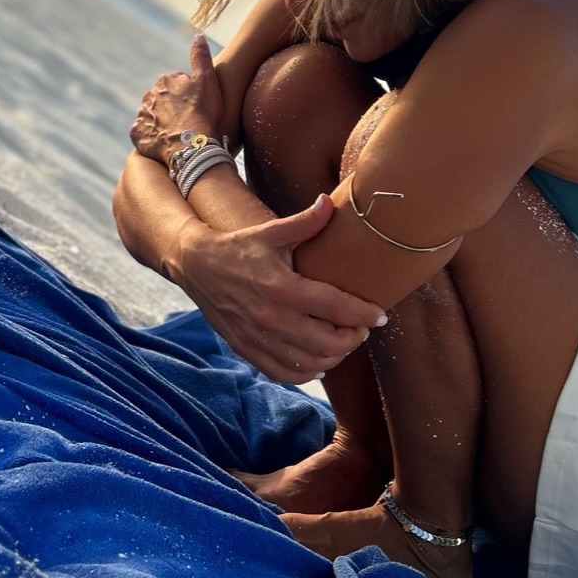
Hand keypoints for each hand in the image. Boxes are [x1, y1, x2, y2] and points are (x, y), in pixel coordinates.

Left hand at [130, 34, 224, 168]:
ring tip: (178, 134)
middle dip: (172, 109)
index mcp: (165, 81)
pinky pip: (143, 134)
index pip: (176, 86)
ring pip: (153, 117)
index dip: (189, 97)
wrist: (190, 145)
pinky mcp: (136, 134)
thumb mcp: (207, 80)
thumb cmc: (202, 112)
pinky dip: (152, 138)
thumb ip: (201, 57)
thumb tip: (198, 36)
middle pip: (162, 101)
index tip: (197, 107)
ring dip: (162, 123)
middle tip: (188, 122)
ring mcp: (142, 116)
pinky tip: (165, 143)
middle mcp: (149, 96)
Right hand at [175, 194, 385, 382]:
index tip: (381, 315)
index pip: (335, 307)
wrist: (196, 266)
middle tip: (361, 327)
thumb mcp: (271, 232)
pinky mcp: (247, 350)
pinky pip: (285, 373)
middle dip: (353, 338)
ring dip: (334, 356)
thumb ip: (305, 222)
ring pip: (310, 364)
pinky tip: (317, 359)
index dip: (364, 314)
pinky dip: (307, 372)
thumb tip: (330, 203)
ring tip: (343, 341)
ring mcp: (258, 338)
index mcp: (281, 287)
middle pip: (328, 343)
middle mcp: (271, 318)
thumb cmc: (238, 248)